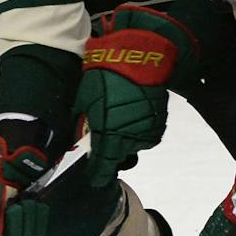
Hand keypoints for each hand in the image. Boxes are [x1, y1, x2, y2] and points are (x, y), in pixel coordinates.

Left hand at [74, 6, 192, 186]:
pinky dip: (138, 129)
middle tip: (103, 139)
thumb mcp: (84, 99)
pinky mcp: (158, 122)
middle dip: (110, 152)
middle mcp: (129, 139)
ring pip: (133, 145)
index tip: (93, 179)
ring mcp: (146, 131)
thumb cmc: (105, 76)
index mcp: (108, 134)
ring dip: (124, 139)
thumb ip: (80, 121)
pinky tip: (132, 114)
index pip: (103, 165)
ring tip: (118, 119)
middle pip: (118, 157)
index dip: (97, 174)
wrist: (138, 57)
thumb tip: (76, 134)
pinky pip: (146, 134)